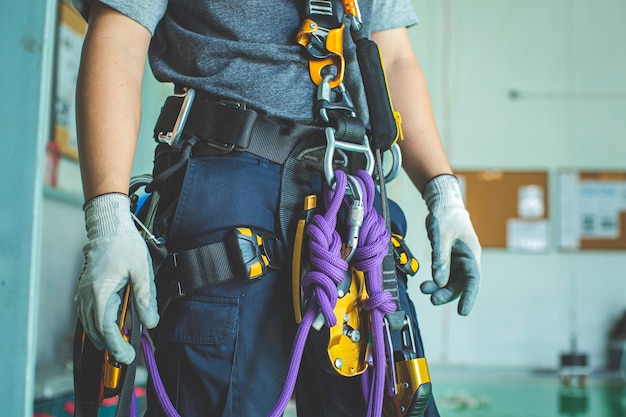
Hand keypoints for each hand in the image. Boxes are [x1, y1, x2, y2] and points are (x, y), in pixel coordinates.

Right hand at [76, 193, 158, 363]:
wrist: (109, 227)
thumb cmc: (125, 246)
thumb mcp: (142, 270)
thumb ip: (145, 297)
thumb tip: (151, 323)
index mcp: (100, 293)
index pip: (106, 329)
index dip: (116, 347)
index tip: (127, 357)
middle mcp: (87, 296)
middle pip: (95, 331)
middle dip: (111, 345)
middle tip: (128, 353)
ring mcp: (83, 293)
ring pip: (89, 325)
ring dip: (104, 337)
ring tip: (122, 343)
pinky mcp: (85, 290)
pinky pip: (88, 315)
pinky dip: (98, 325)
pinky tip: (112, 327)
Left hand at [420, 175, 480, 315]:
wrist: (442, 203)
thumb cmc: (445, 216)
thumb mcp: (441, 236)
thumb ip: (440, 259)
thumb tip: (438, 281)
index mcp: (471, 254)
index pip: (473, 280)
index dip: (469, 297)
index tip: (462, 312)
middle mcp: (466, 260)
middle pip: (459, 283)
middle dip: (446, 293)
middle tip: (431, 299)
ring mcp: (456, 260)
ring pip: (449, 281)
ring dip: (438, 288)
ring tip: (423, 289)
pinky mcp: (447, 258)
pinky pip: (442, 274)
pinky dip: (434, 280)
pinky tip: (424, 284)